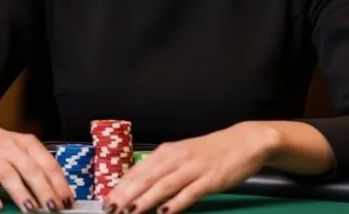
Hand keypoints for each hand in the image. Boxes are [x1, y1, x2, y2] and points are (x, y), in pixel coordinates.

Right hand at [0, 118, 73, 212]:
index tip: (67, 200)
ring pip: (9, 176)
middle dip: (44, 190)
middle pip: (31, 171)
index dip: (59, 183)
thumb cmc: (2, 144)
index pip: (48, 164)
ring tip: (31, 209)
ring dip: (21, 193)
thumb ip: (39, 165)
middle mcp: (12, 149)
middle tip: (54, 207)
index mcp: (28, 144)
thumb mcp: (23, 147)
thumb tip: (59, 190)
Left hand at [104, 122, 278, 213]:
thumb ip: (163, 170)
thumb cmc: (210, 152)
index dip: (121, 186)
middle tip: (111, 209)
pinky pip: (190, 192)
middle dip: (126, 195)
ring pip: (164, 185)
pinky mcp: (210, 178)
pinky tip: (165, 212)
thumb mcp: (182, 156)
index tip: (106, 201)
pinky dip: (177, 202)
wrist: (243, 142)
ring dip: (145, 199)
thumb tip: (139, 186)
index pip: (139, 170)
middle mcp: (177, 157)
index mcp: (168, 152)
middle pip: (147, 178)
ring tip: (130, 212)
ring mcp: (194, 168)